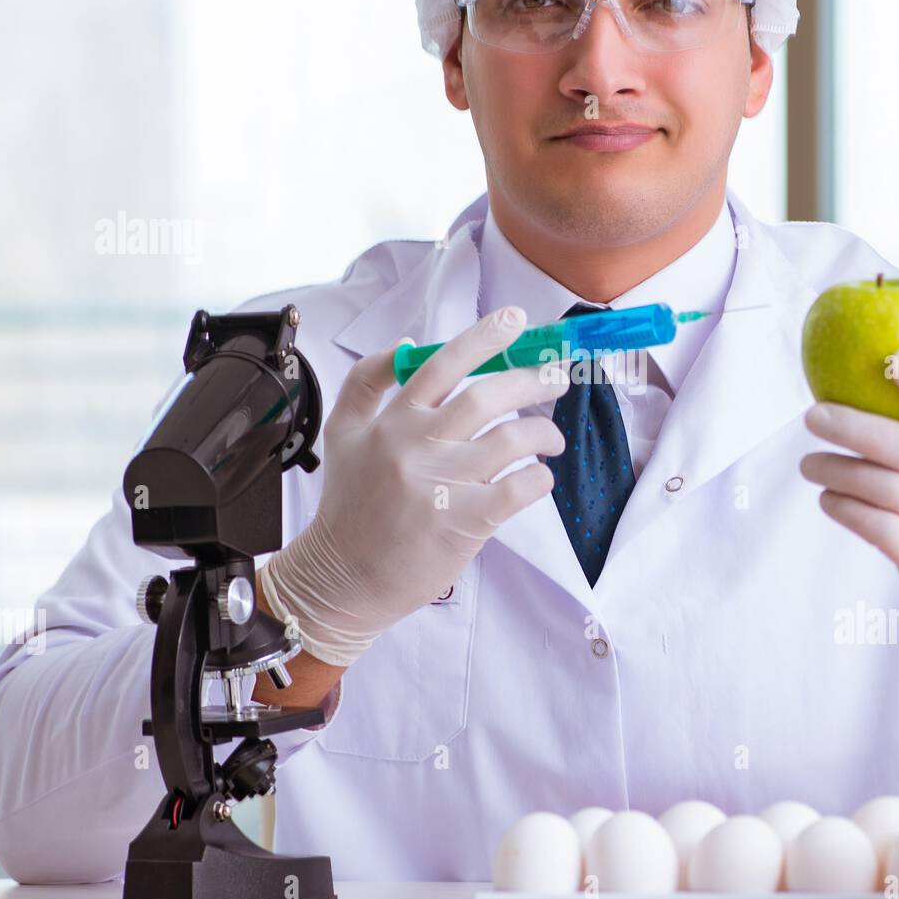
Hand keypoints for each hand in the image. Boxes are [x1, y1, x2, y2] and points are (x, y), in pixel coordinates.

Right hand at [258, 305, 569, 667]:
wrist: (342, 578)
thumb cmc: (350, 505)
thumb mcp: (342, 433)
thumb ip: (367, 381)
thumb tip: (412, 342)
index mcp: (390, 421)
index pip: (442, 364)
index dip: (483, 337)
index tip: (514, 320)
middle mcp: (415, 446)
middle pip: (487, 395)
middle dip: (533, 379)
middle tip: (556, 379)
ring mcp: (440, 485)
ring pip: (512, 438)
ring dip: (544, 433)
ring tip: (550, 440)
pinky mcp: (462, 523)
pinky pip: (519, 487)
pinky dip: (539, 477)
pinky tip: (539, 477)